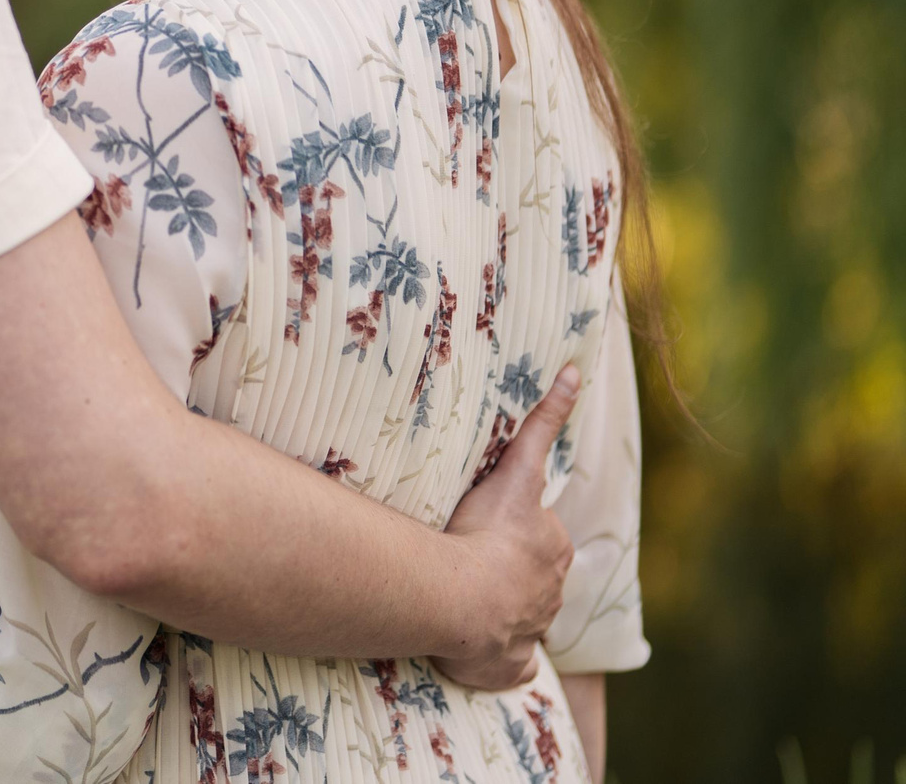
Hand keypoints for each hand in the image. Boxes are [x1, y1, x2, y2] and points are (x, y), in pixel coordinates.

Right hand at [433, 364, 581, 689]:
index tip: (486, 529)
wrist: (463, 598)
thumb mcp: (517, 469)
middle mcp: (551, 591)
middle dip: (510, 572)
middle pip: (533, 577)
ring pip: (523, 618)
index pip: (540, 535)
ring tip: (459, 599)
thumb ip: (543, 422)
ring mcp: (534, 630)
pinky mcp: (512, 664)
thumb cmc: (484, 533)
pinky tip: (480, 652)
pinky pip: (512, 662)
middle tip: (467, 560)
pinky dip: (502, 658)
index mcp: (552, 547)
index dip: (514, 530)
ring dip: (500, 611)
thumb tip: (575, 370)